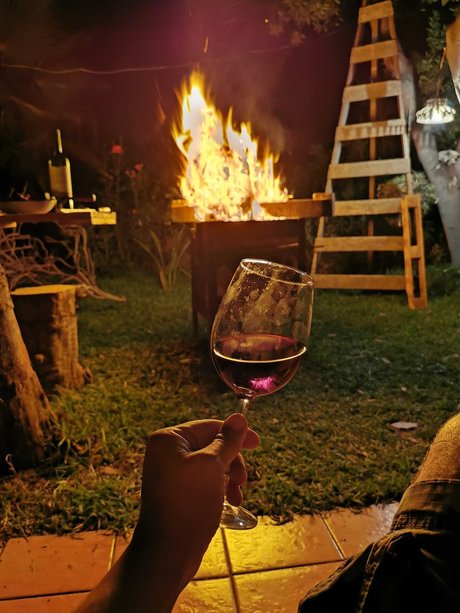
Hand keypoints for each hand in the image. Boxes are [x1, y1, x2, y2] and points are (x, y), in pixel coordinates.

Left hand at [76, 415, 258, 612]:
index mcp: (169, 439)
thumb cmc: (190, 502)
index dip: (235, 434)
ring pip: (211, 465)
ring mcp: (171, 473)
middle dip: (232, 461)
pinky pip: (204, 480)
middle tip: (243, 480)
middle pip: (211, 445)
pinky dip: (219, 487)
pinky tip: (229, 502)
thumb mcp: (213, 466)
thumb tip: (240, 417)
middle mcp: (167, 452)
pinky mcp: (178, 493)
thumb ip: (228, 440)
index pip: (209, 426)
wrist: (169, 551)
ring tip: (237, 496)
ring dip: (229, 477)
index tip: (257, 444)